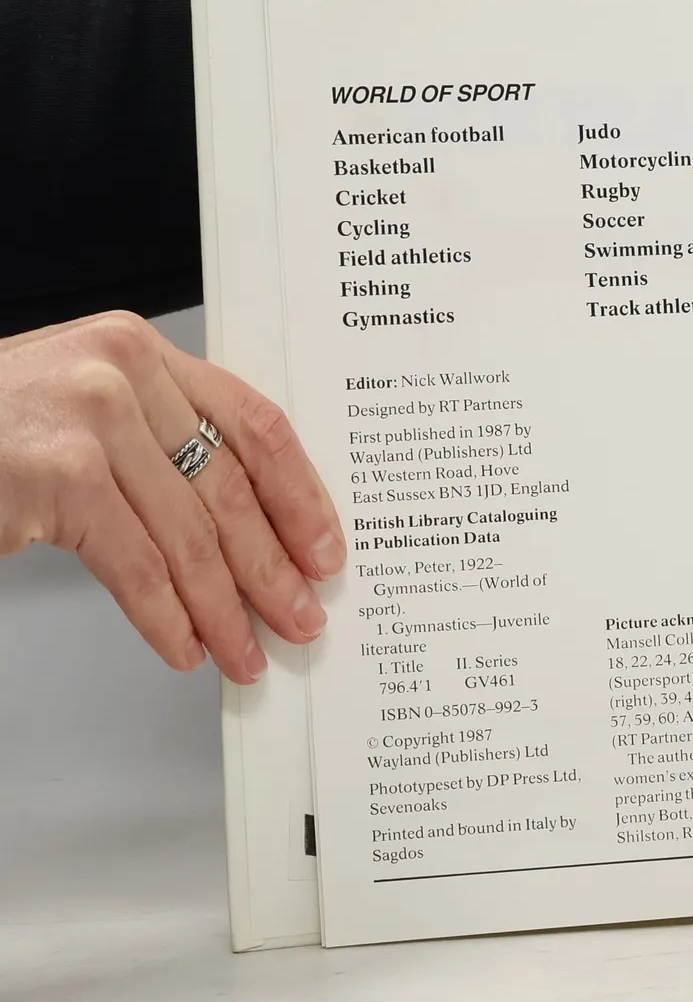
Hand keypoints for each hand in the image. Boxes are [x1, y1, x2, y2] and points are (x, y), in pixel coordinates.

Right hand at [0, 311, 344, 681]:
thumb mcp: (85, 404)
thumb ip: (159, 436)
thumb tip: (246, 523)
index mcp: (142, 351)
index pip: (254, 423)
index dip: (301, 495)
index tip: (326, 548)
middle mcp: (123, 375)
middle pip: (229, 488)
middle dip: (273, 567)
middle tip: (300, 617)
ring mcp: (90, 422)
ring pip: (188, 536)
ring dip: (226, 609)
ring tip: (248, 650)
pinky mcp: (58, 477)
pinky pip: (135, 565)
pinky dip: (167, 617)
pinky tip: (187, 646)